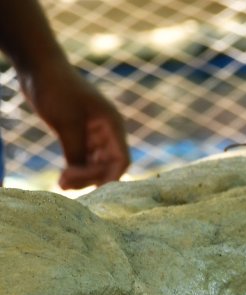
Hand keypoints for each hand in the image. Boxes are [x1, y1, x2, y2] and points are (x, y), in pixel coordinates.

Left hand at [19, 57, 129, 187]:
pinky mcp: (78, 135)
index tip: (94, 189)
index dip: (111, 176)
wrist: (37, 67)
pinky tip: (62, 177)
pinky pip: (81, 158)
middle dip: (90, 177)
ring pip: (94, 164)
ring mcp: (92, 134)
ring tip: (61, 183)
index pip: (121, 159)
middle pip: (108, 165)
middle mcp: (106, 132)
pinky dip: (74, 169)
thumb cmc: (56, 89)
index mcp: (112, 125)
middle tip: (65, 183)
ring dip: (81, 176)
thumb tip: (81, 178)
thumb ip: (77, 151)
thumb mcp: (67, 122)